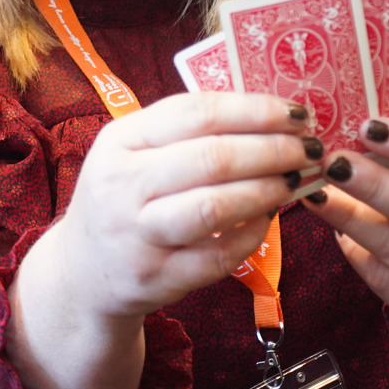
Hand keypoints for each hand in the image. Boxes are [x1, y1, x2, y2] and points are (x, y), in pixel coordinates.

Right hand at [37, 91, 319, 320]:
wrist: (81, 271)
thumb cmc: (123, 200)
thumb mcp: (133, 153)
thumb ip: (186, 132)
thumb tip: (269, 115)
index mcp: (119, 141)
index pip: (196, 113)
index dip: (254, 110)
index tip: (296, 112)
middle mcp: (122, 186)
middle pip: (211, 158)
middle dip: (272, 150)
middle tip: (308, 148)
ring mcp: (136, 236)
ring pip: (214, 208)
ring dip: (266, 191)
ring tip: (295, 180)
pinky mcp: (155, 278)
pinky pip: (217, 257)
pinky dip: (251, 235)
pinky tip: (269, 219)